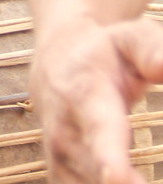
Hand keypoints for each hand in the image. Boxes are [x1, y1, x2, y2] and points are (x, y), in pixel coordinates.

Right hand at [31, 17, 162, 183]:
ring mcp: (58, 155)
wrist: (54, 62)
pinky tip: (131, 182)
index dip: (108, 156)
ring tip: (142, 182)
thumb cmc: (105, 53)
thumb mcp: (130, 38)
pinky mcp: (61, 173)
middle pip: (90, 171)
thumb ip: (152, 50)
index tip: (117, 178)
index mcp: (85, 94)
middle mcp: (64, 129)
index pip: (97, 128)